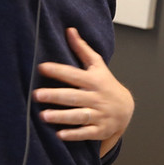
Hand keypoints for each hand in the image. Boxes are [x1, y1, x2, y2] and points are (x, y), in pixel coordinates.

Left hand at [34, 27, 133, 149]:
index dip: (58, 71)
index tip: (42, 67)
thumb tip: (69, 30)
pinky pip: (86, 133)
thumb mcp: (97, 66)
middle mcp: (96, 97)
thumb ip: (82, 49)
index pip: (74, 74)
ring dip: (62, 116)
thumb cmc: (106, 84)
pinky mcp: (100, 130)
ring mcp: (99, 114)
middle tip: (37, 95)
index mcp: (93, 80)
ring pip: (80, 115)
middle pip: (74, 96)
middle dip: (56, 96)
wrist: (126, 108)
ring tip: (44, 116)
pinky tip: (59, 134)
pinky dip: (74, 134)